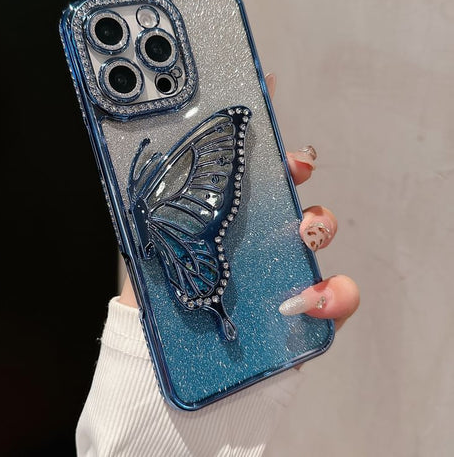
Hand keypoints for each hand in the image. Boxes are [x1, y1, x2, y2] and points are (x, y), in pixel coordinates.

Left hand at [120, 73, 359, 332]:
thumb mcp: (143, 239)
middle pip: (294, 192)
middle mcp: (258, 241)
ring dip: (319, 226)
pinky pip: (339, 297)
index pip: (253, 174)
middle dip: (298, 169)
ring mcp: (283, 272)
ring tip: (299, 232)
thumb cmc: (155, 300)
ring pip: (321, 235)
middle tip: (296, 165)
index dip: (269, 146)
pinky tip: (303, 300)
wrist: (165, 362)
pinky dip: (334, 295)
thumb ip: (142, 199)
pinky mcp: (303, 313)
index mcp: (225, 220)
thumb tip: (137, 146)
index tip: (273, 114)